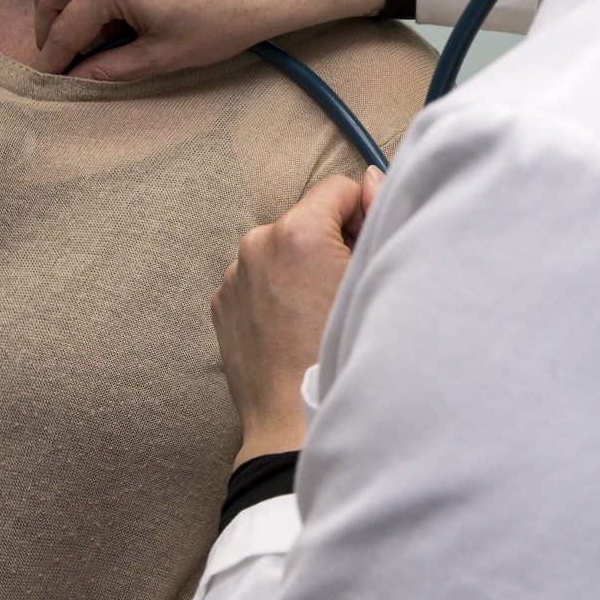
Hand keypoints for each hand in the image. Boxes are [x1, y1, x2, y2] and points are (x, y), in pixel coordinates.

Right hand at [32, 0, 387, 79]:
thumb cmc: (228, 15)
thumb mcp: (165, 55)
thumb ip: (112, 69)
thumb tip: (79, 78)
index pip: (63, 28)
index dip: (53, 60)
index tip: (47, 81)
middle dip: (47, 29)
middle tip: (59, 62)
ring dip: (69, 9)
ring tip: (92, 46)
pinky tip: (116, 23)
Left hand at [214, 166, 384, 462]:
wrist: (297, 421)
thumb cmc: (342, 354)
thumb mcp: (374, 278)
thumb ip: (376, 214)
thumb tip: (370, 178)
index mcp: (296, 232)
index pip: (340, 188)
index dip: (363, 216)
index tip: (366, 253)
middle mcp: (256, 245)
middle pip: (309, 219)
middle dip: (330, 243)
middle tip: (346, 291)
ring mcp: (234, 277)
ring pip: (283, 250)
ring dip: (301, 268)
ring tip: (320, 315)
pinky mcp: (222, 305)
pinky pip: (259, 279)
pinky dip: (277, 293)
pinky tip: (295, 327)